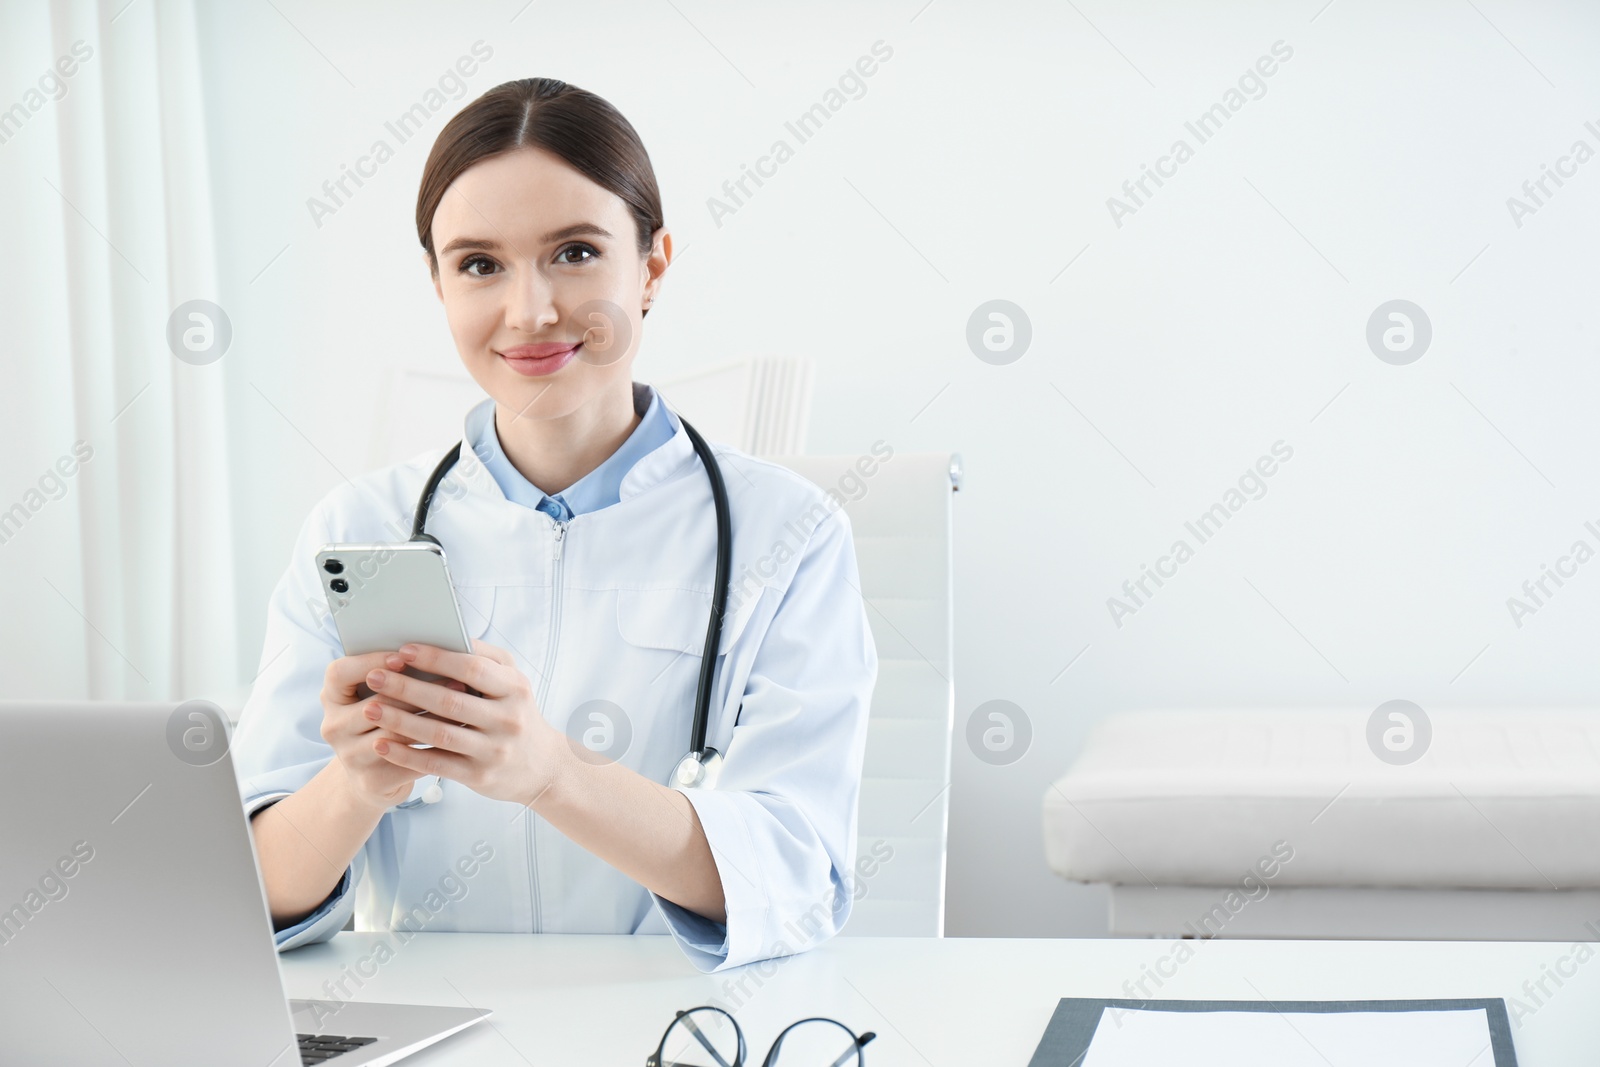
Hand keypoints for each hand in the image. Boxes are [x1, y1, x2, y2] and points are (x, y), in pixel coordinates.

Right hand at [319, 649, 472, 810]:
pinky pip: (408, 760)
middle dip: (419, 690)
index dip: (370, 662)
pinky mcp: (370, 780)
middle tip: (457, 679)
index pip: (340, 672)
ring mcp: (349, 756)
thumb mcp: (381, 693)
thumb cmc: (387, 719)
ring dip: (434, 718)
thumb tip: (438, 646)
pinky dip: (435, 746)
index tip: (403, 656)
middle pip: (376, 703)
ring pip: (396, 732)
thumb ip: (397, 672)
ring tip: (464, 705)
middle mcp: (333, 726)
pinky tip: (458, 733)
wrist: (375, 774)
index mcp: (331, 696)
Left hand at [365, 638, 565, 806]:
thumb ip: (484, 659)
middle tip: (375, 676)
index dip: (436, 659)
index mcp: (514, 688)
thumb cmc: (517, 714)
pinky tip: (381, 743)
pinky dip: (406, 754)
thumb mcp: (513, 682)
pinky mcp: (479, 777)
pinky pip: (436, 764)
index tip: (403, 650)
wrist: (541, 767)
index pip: (472, 669)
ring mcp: (494, 750)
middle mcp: (507, 719)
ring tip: (370, 707)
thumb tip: (445, 636)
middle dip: (408, 687)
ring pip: (439, 734)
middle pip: (450, 701)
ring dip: (400, 720)